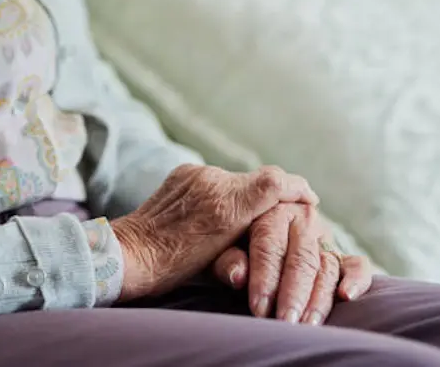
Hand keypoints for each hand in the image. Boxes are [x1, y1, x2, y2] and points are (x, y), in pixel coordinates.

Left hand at [112, 165, 318, 302]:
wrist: (128, 254)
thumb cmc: (173, 267)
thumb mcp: (220, 260)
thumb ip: (253, 239)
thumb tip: (283, 230)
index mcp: (224, 205)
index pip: (274, 182)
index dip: (297, 188)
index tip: (310, 199)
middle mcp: (211, 182)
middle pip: (259, 180)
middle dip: (273, 196)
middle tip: (285, 210)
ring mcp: (195, 174)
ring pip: (237, 179)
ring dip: (245, 195)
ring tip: (245, 217)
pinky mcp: (183, 172)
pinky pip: (215, 178)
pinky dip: (224, 192)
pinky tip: (217, 210)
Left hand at [213, 202, 372, 324]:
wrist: (244, 228)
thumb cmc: (226, 242)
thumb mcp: (218, 246)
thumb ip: (226, 258)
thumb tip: (238, 276)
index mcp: (270, 208)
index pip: (269, 245)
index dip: (264, 278)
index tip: (258, 307)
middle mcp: (301, 217)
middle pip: (300, 258)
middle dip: (292, 293)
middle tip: (284, 322)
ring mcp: (322, 236)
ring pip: (325, 267)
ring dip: (318, 299)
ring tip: (306, 325)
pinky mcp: (337, 254)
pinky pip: (356, 264)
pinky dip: (357, 279)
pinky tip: (347, 296)